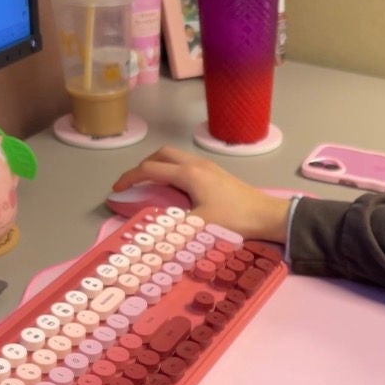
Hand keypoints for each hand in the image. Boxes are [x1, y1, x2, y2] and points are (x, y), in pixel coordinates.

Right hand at [112, 145, 292, 240]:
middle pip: (162, 154)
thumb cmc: (235, 219)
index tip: (116, 189)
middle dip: (143, 165)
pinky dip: (173, 169)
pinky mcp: (217, 173)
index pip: (149, 169)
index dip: (129, 178)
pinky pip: (187, 163)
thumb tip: (151, 229)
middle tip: (133, 182)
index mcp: (189, 174)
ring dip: (159, 165)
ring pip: (176, 156)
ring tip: (150, 183)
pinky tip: (175, 186)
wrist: (268, 215)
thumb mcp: (200, 225)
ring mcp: (208, 166)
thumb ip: (173, 224)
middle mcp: (197, 164)